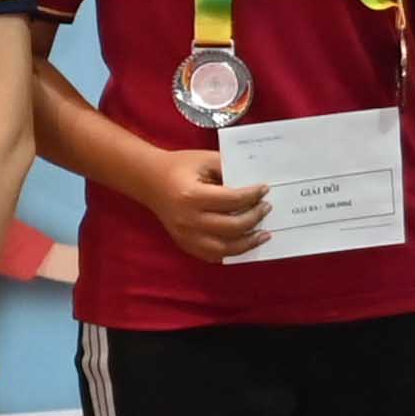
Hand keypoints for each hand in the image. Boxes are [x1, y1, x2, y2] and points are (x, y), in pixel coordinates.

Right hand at [143, 147, 275, 264]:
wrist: (148, 179)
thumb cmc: (179, 166)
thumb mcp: (205, 160)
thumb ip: (230, 170)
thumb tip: (255, 185)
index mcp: (192, 196)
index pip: (233, 201)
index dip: (253, 195)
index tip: (264, 189)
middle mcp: (188, 219)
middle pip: (232, 227)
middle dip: (255, 217)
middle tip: (266, 208)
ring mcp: (185, 235)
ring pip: (224, 249)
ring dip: (248, 243)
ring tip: (263, 234)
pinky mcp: (183, 243)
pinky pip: (211, 255)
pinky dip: (230, 252)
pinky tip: (242, 243)